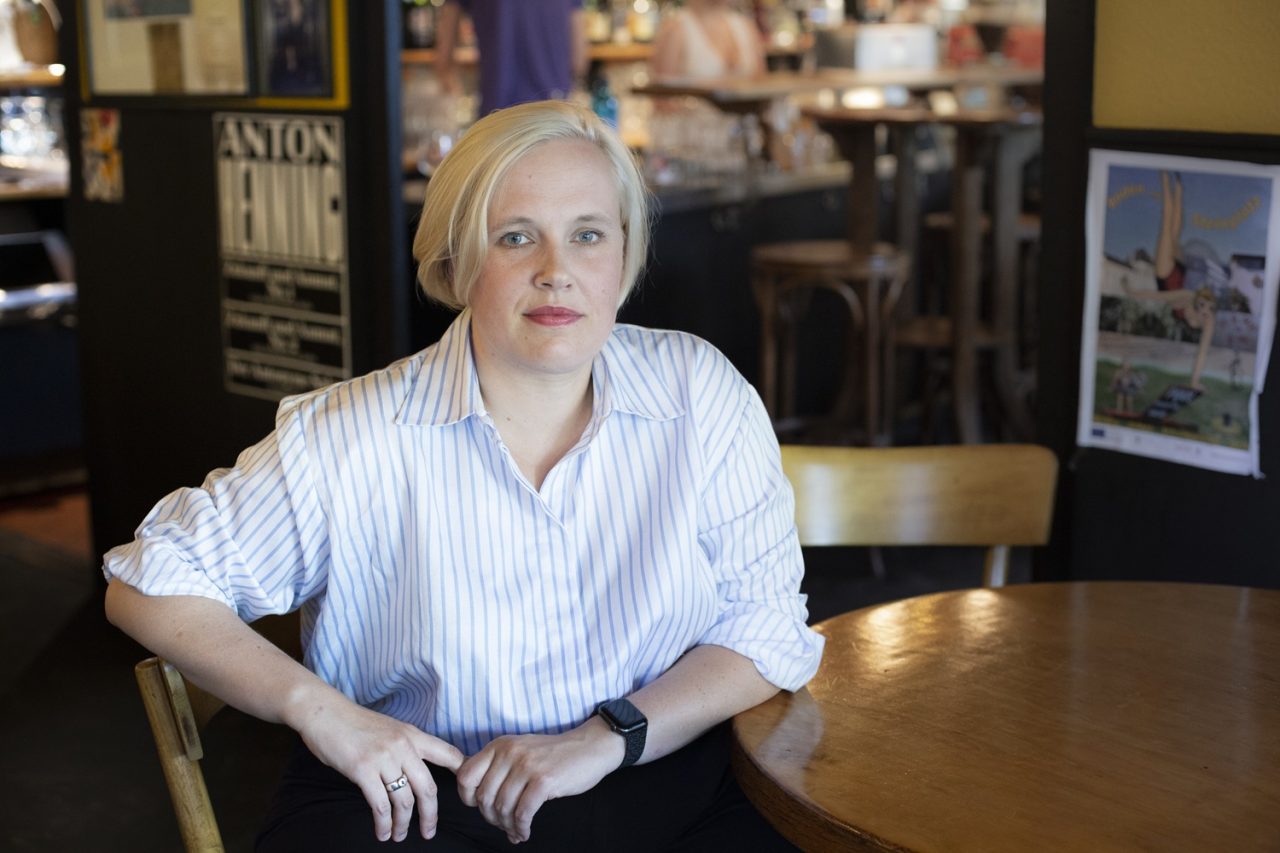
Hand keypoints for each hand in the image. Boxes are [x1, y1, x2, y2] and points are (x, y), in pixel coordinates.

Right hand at [292, 693, 463, 842]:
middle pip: (428, 788)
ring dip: (403, 824)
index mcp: (413, 735)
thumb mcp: (390, 729)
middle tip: (429, 831)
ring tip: (399, 835)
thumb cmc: (354, 723)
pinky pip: (380, 804)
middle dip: (430, 815)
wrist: (325, 713)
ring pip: (404, 800)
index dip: (462, 772)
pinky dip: (383, 823)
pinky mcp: (362, 769)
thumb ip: (405, 747)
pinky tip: (383, 832)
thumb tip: (415, 773)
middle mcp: (403, 745)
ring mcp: (384, 757)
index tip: (467, 790)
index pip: (448, 754)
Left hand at [456, 717, 622, 843]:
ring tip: (515, 831)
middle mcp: (509, 752)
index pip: (465, 776)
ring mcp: (526, 765)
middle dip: (491, 818)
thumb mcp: (519, 750)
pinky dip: (521, 828)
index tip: (480, 808)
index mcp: (499, 745)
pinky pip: (522, 813)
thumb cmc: (553, 755)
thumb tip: (471, 794)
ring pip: (502, 808)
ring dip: (507, 826)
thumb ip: (496, 766)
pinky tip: (525, 832)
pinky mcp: (543, 780)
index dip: (468, 798)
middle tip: (503, 825)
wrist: (589, 747)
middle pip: (484, 797)